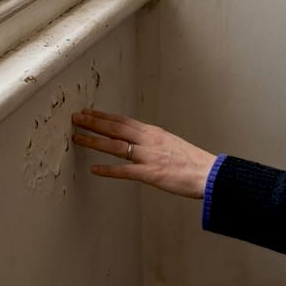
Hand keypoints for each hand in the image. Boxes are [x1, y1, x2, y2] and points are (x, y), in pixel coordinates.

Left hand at [72, 108, 216, 198]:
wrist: (209, 173)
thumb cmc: (193, 162)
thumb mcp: (172, 145)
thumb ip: (153, 143)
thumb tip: (140, 144)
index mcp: (154, 133)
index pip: (123, 120)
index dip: (104, 116)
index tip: (90, 112)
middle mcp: (149, 141)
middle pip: (116, 128)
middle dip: (93, 122)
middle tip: (76, 118)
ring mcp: (149, 156)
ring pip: (115, 145)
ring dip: (94, 140)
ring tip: (77, 137)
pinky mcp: (151, 173)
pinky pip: (125, 171)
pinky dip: (108, 170)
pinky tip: (94, 169)